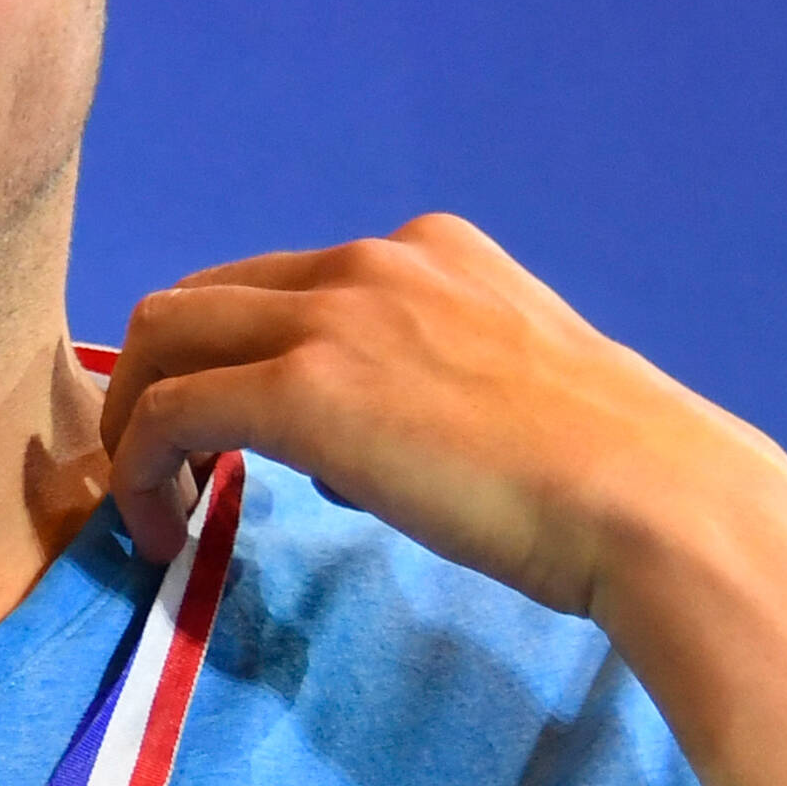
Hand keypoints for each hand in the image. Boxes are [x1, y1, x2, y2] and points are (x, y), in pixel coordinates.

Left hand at [97, 213, 786, 619]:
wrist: (650, 496)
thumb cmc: (609, 475)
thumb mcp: (508, 398)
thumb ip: (421, 397)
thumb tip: (343, 454)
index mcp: (430, 254)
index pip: (283, 285)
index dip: (236, 360)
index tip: (231, 444)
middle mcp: (373, 262)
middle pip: (201, 297)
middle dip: (159, 381)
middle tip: (162, 471)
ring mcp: (335, 317)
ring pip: (163, 336)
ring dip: (135, 421)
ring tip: (150, 505)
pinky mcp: (304, 389)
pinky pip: (170, 412)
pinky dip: (141, 469)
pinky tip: (165, 532)